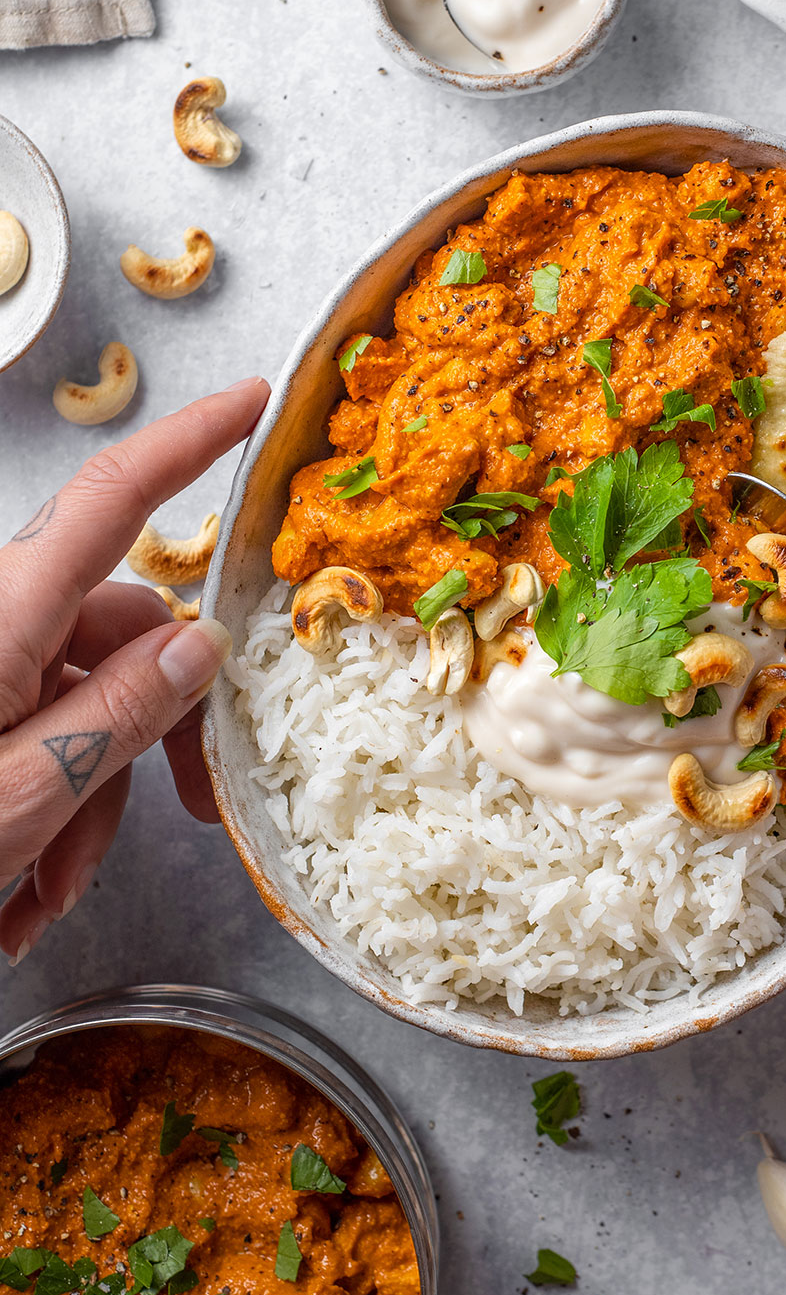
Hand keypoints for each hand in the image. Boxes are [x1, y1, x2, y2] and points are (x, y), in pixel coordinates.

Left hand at [0, 378, 269, 963]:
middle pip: (122, 630)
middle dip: (158, 727)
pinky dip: (52, 810)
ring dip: (93, 797)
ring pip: (88, 696)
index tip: (252, 400)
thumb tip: (199, 644)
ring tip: (45, 894)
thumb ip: (119, 711)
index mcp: (4, 615)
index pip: (112, 499)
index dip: (190, 441)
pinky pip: (43, 732)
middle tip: (193, 809)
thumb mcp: (21, 793)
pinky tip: (23, 888)